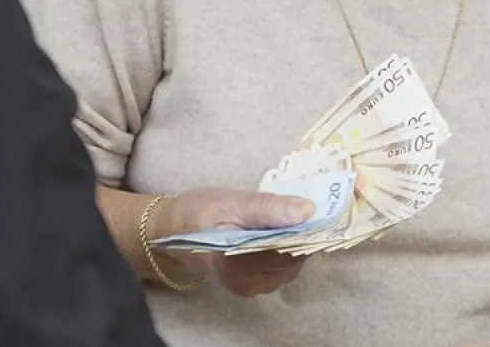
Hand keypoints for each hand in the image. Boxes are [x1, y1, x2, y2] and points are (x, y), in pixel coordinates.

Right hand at [154, 186, 314, 297]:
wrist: (171, 231)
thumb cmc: (197, 213)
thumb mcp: (229, 202)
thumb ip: (267, 208)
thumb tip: (307, 210)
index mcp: (236, 264)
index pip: (287, 251)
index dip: (307, 229)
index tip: (318, 207)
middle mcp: (246, 283)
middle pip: (291, 259)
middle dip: (302, 233)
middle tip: (305, 205)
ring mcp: (250, 287)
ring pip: (290, 264)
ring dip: (296, 239)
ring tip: (291, 214)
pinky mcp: (253, 283)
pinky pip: (281, 266)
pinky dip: (287, 247)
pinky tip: (281, 228)